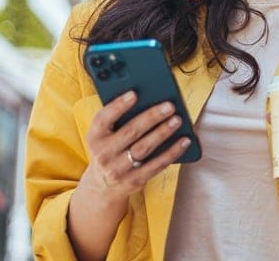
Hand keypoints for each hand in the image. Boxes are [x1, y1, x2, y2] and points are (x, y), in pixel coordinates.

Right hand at [77, 91, 191, 202]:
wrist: (103, 185)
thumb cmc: (110, 149)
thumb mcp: (105, 135)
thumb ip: (119, 119)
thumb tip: (149, 100)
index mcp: (94, 137)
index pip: (102, 119)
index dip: (117, 106)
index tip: (134, 94)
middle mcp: (103, 154)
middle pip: (130, 132)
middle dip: (151, 117)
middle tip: (169, 106)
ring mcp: (118, 170)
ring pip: (144, 148)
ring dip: (163, 133)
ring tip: (177, 120)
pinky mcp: (134, 181)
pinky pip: (156, 165)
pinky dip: (172, 152)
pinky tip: (184, 141)